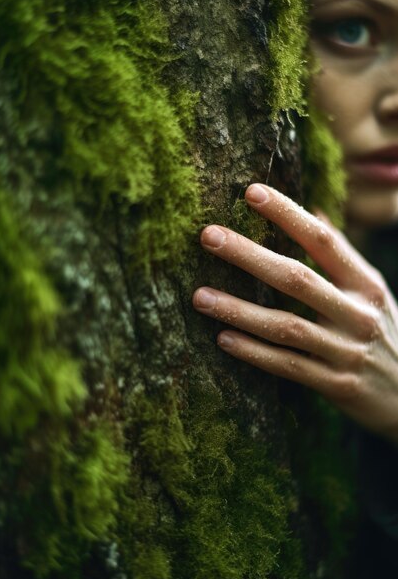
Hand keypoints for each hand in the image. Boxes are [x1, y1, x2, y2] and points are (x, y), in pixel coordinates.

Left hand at [193, 184, 397, 443]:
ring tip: (199, 296)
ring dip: (239, 310)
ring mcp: (348, 352)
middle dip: (249, 255)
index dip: (288, 214)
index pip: (325, 240)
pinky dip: (254, 353)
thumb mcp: (371, 292)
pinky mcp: (337, 386)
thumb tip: (316, 210)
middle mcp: (359, 314)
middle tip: (208, 236)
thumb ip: (342, 256)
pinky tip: (223, 339)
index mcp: (367, 284)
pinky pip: (288, 366)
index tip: (251, 192)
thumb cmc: (385, 333)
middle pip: (297, 278)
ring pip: (286, 327)